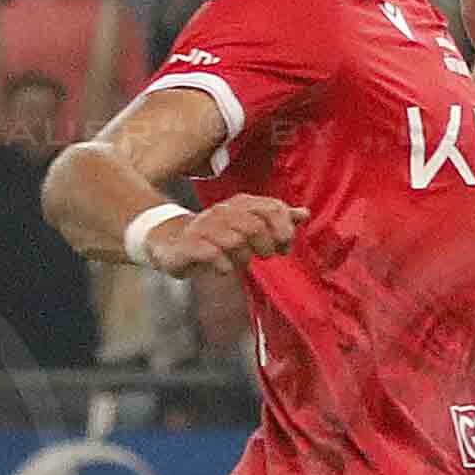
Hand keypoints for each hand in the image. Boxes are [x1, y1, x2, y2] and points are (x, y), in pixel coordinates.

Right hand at [138, 194, 302, 273]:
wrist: (169, 239)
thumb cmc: (217, 234)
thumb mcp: (247, 223)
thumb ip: (275, 218)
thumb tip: (304, 213)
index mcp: (240, 205)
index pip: (272, 208)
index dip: (284, 228)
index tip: (284, 245)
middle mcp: (222, 212)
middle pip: (255, 227)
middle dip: (266, 246)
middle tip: (264, 255)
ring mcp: (204, 227)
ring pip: (234, 241)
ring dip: (244, 257)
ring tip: (241, 261)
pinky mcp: (189, 245)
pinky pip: (212, 255)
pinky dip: (223, 266)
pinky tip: (223, 269)